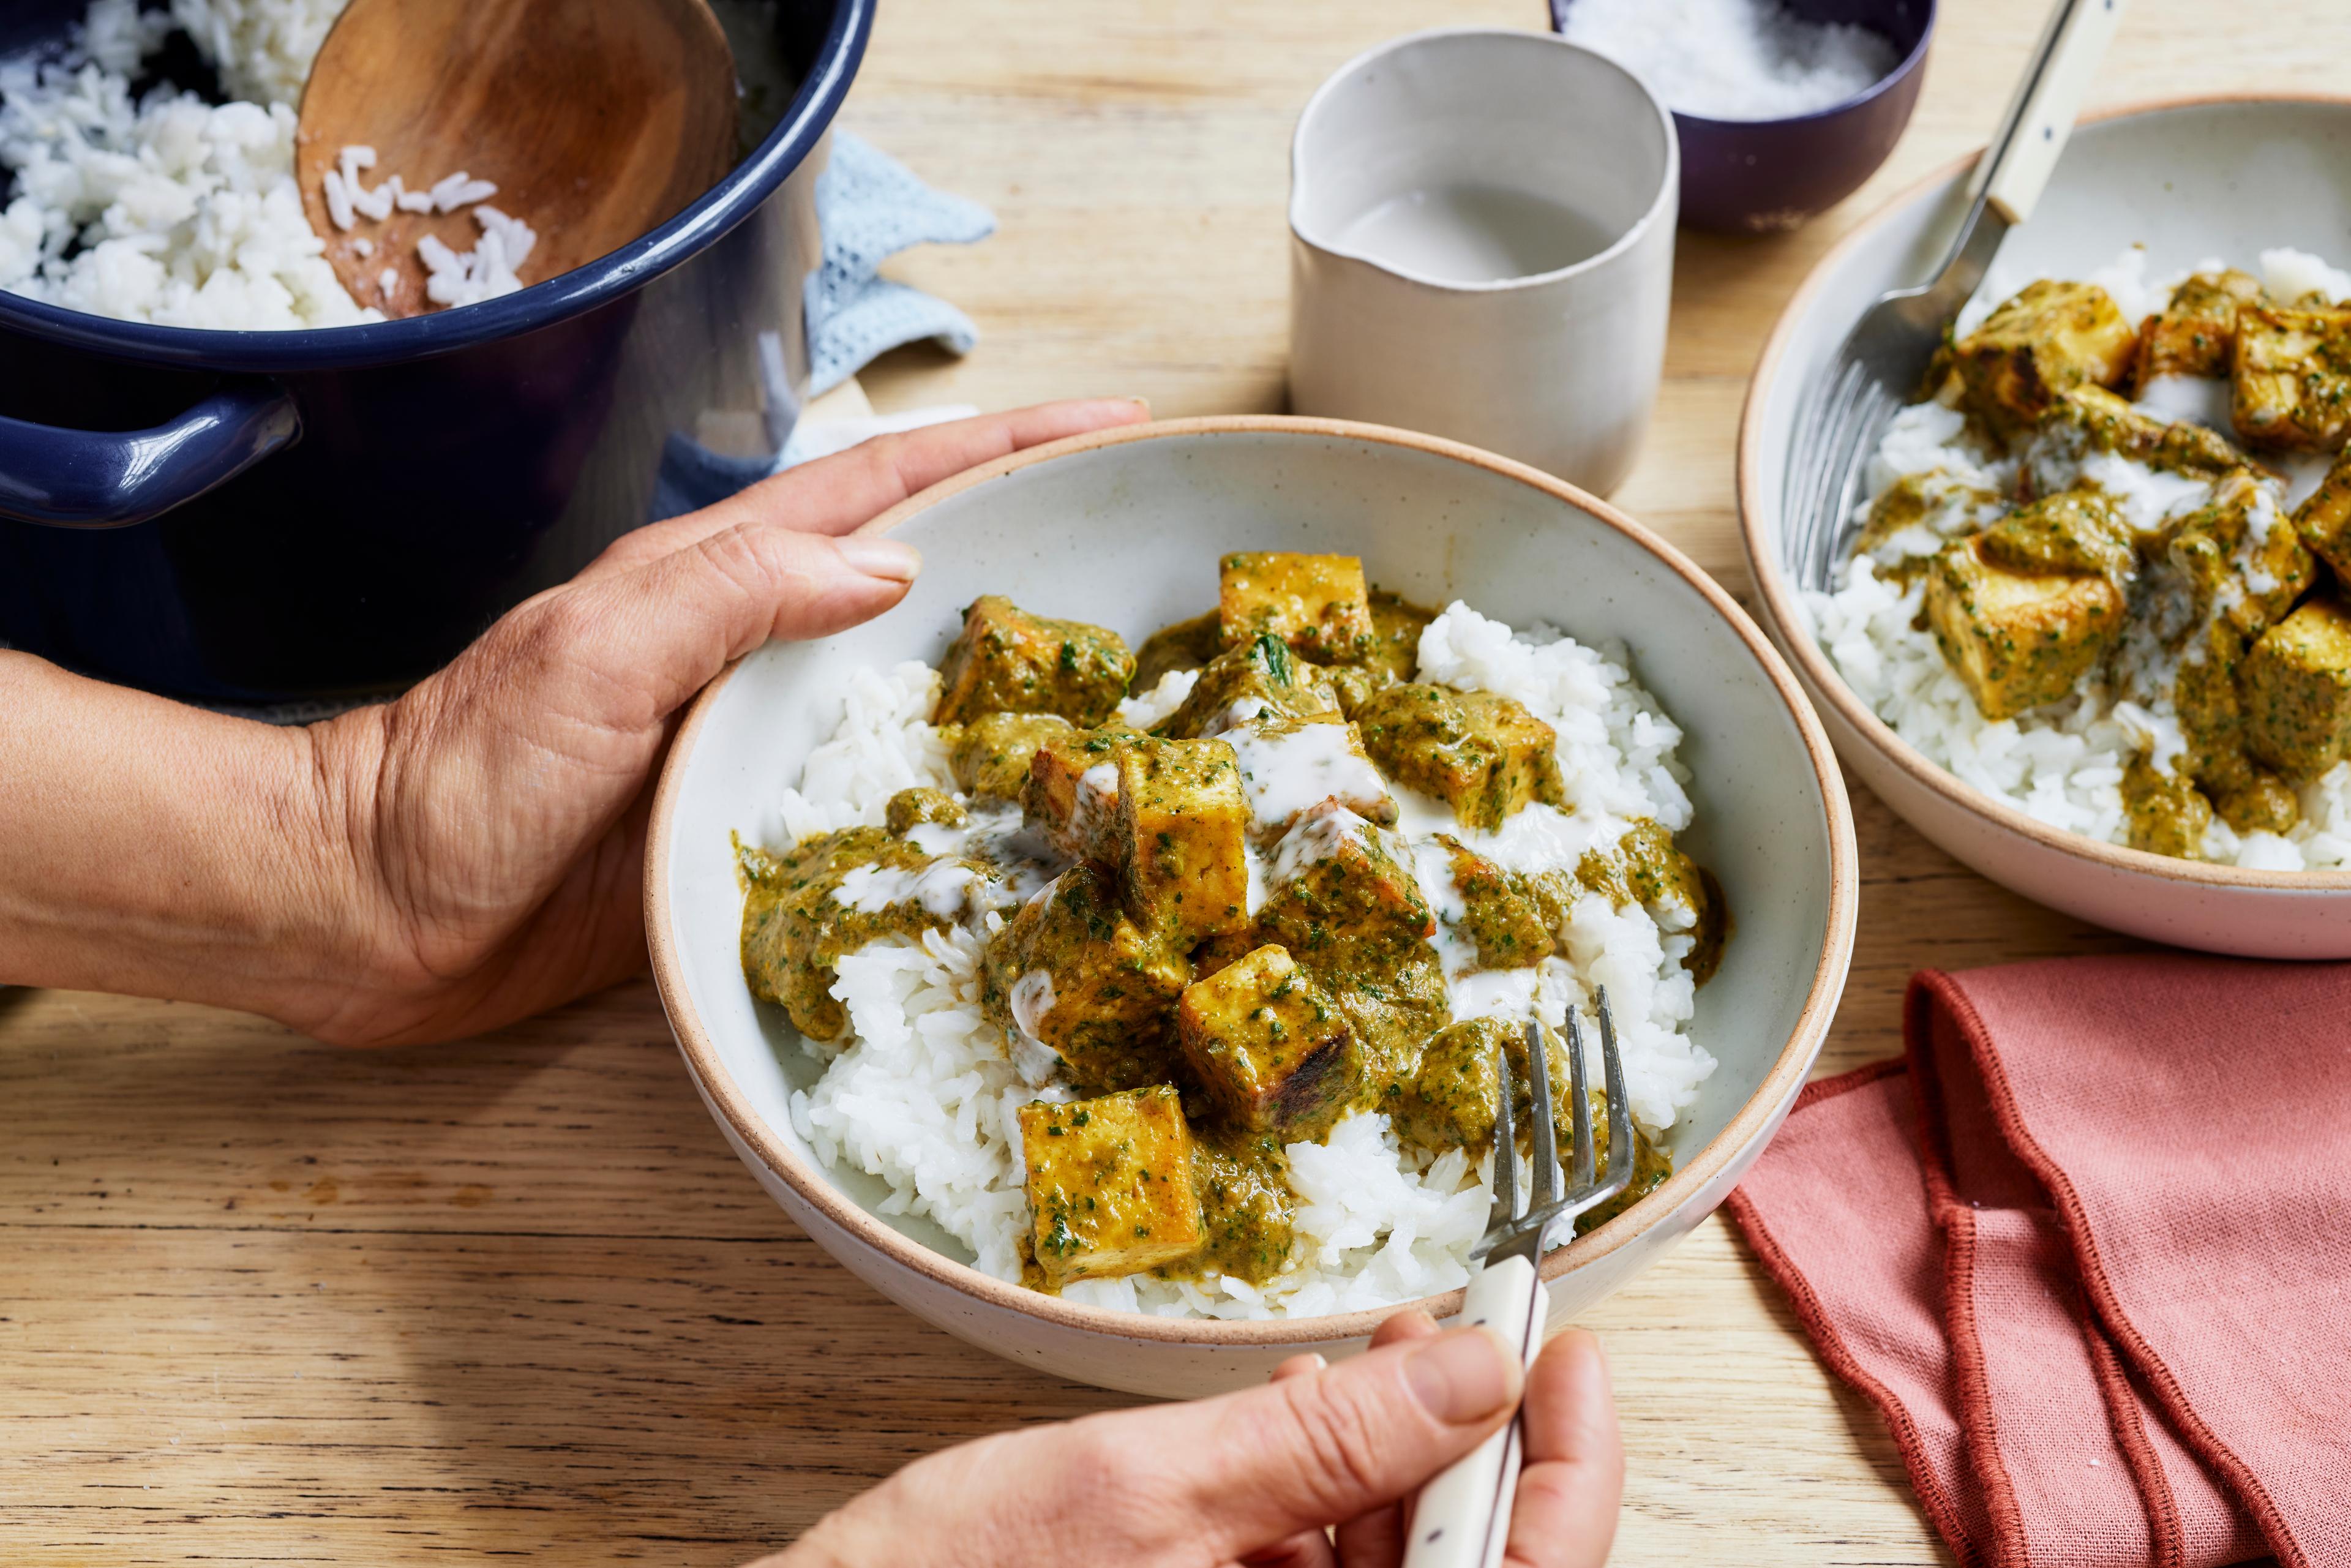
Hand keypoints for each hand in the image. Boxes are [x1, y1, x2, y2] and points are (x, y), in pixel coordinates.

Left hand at [0, 399, 1147, 1039]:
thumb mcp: (594, 654)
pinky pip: (873, 792)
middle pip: (916, 566)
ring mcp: (752, 738)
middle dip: (1031, 529)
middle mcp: (749, 648)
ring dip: (1007, 660)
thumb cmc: (462, 774)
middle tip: (1141, 529)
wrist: (373, 909)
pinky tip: (1009, 804)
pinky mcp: (749, 831)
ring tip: (1117, 667)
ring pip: (907, 679)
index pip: (884, 488)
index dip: (1001, 444)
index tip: (1109, 420)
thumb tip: (895, 565)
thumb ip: (735, 594)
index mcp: (714, 577)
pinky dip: (950, 779)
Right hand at [765, 1315, 1622, 1567]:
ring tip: (1365, 1362)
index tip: (1567, 1356)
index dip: (1572, 1468)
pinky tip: (1296, 1431)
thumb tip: (1468, 1371)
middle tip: (1457, 1331)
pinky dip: (1323, 1510)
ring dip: (1393, 1472)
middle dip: (1470, 1447)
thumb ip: (1320, 1441)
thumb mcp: (1142, 1493)